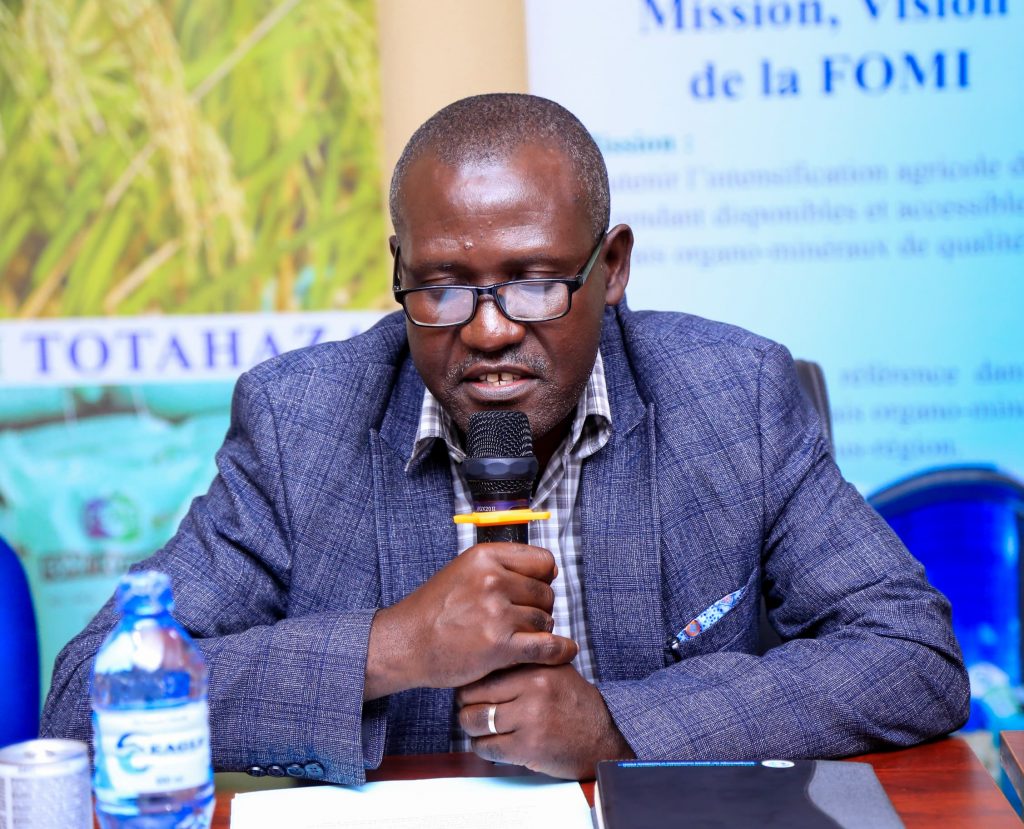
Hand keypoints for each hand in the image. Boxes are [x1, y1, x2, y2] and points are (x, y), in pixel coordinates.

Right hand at [364, 543, 577, 699]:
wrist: (405, 643)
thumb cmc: (434, 610)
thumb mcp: (464, 571)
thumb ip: (501, 566)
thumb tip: (551, 569)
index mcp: (485, 557)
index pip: (543, 561)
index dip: (544, 578)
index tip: (537, 589)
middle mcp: (492, 580)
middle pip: (546, 592)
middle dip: (540, 608)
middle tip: (521, 620)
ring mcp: (496, 613)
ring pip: (545, 620)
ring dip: (538, 631)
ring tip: (516, 637)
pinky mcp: (499, 646)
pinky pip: (546, 646)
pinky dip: (560, 650)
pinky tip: (564, 651)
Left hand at [456, 664, 633, 779]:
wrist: (604, 738)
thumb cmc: (576, 704)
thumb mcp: (556, 670)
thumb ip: (526, 661)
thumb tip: (486, 659)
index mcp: (537, 666)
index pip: (484, 670)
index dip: (470, 683)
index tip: (471, 691)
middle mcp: (533, 689)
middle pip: (472, 695)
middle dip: (466, 706)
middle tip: (470, 710)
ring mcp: (530, 719)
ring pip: (474, 721)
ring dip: (471, 728)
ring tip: (479, 728)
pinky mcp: (528, 747)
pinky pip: (486, 747)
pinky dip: (482, 747)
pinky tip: (490, 744)